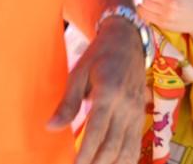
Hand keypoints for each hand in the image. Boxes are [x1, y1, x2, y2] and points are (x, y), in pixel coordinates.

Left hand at [50, 17, 144, 163]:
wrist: (129, 40)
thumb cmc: (99, 55)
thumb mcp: (78, 73)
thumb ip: (67, 103)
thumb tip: (51, 127)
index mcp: (109, 93)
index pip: (96, 132)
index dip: (85, 154)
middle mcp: (126, 105)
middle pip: (113, 146)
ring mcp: (137, 112)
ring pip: (127, 150)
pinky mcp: (141, 115)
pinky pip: (135, 145)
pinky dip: (125, 161)